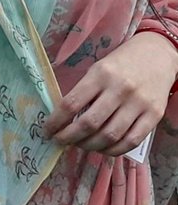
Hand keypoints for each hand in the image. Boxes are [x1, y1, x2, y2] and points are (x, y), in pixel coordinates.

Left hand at [44, 32, 177, 155]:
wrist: (157, 55)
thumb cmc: (121, 62)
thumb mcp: (99, 68)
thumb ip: (85, 90)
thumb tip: (66, 118)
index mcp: (100, 74)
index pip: (72, 102)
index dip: (57, 121)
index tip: (47, 130)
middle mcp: (119, 90)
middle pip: (90, 123)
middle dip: (70, 137)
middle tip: (60, 141)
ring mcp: (138, 104)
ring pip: (110, 136)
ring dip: (90, 146)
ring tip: (79, 145)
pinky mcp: (154, 116)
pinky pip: (131, 141)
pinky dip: (113, 150)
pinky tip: (102, 149)